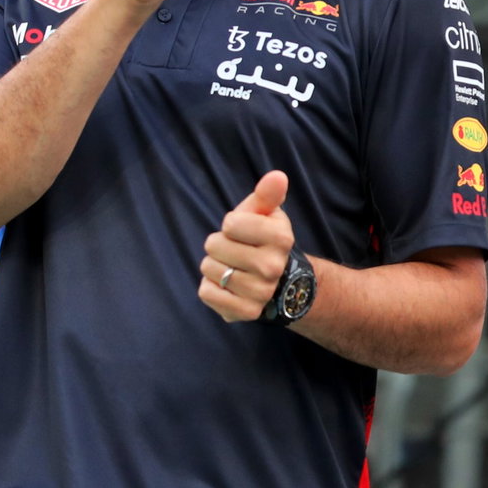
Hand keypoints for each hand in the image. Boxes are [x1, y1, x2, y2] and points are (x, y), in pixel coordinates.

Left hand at [198, 170, 295, 321]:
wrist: (279, 281)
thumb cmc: (263, 239)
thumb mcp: (266, 213)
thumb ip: (267, 194)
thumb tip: (277, 176)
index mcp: (281, 238)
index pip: (231, 224)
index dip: (231, 225)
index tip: (243, 231)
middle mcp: (273, 267)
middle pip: (214, 246)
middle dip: (219, 245)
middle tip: (235, 250)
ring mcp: (260, 292)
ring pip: (209, 270)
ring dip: (214, 266)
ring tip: (232, 267)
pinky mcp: (245, 312)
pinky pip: (206, 293)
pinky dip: (210, 287)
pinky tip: (227, 285)